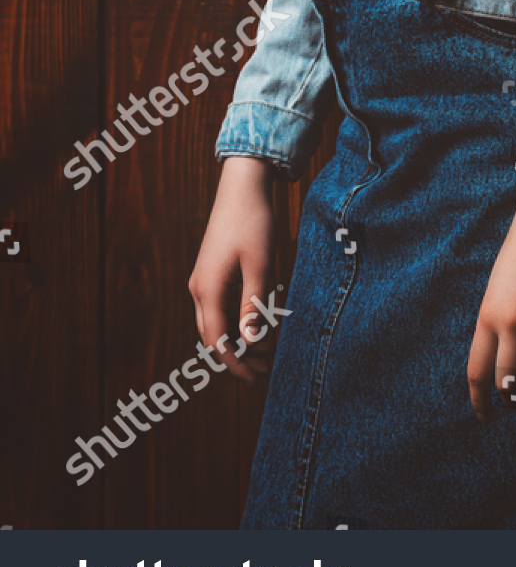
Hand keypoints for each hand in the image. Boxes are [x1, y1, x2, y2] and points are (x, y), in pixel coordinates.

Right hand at [188, 156, 277, 384]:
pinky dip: (236, 321)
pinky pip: (219, 307)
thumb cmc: (254, 223)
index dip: (234, 364)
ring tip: (265, 350)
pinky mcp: (211, 272)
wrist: (242, 187)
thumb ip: (253, 304)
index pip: (217, 341)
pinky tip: (257, 323)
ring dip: (237, 339)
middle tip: (264, 370)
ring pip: (215, 322)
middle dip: (236, 356)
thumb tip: (249, 340)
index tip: (254, 379)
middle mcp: (199, 288)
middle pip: (212, 336)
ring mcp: (203, 280)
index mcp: (208, 289)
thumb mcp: (260, 264)